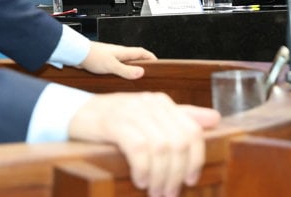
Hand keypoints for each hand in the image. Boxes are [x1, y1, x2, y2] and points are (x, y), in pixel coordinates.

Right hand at [69, 93, 220, 196]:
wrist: (76, 113)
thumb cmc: (115, 120)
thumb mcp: (150, 118)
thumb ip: (182, 118)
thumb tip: (215, 119)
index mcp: (163, 103)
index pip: (192, 131)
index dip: (196, 159)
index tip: (189, 180)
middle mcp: (151, 103)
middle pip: (179, 142)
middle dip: (176, 173)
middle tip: (167, 193)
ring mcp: (132, 111)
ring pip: (161, 148)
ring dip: (160, 176)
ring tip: (153, 191)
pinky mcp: (114, 122)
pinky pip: (139, 148)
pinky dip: (142, 168)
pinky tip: (139, 180)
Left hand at [78, 42, 156, 79]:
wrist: (77, 53)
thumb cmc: (92, 56)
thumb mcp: (111, 65)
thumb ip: (126, 70)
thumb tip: (140, 73)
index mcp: (123, 52)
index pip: (142, 52)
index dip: (151, 57)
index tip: (158, 63)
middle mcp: (119, 53)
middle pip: (135, 57)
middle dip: (143, 63)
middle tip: (148, 72)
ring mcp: (112, 56)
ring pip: (126, 62)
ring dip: (131, 68)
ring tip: (135, 77)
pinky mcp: (105, 61)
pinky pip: (117, 66)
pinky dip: (122, 71)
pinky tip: (119, 77)